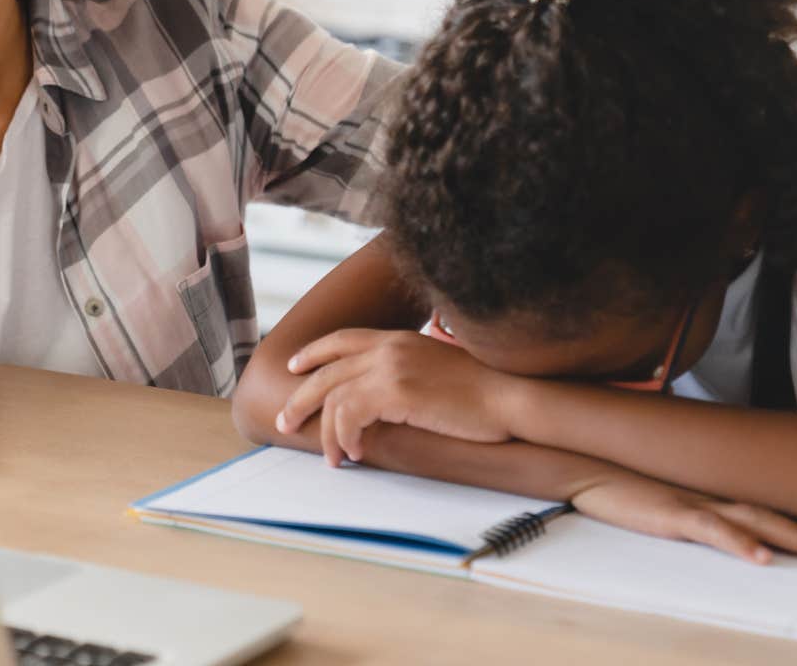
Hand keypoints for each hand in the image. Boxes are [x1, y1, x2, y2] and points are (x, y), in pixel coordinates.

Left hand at [275, 329, 514, 465]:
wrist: (511, 395)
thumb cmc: (484, 390)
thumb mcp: (438, 366)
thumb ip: (408, 370)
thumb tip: (386, 396)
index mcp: (397, 338)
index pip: (342, 339)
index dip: (313, 353)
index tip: (294, 367)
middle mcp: (388, 347)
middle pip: (326, 371)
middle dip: (300, 399)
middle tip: (285, 423)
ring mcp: (390, 367)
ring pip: (333, 398)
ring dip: (326, 432)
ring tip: (333, 458)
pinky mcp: (395, 391)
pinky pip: (349, 415)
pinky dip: (346, 437)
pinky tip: (355, 453)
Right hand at [570, 472, 796, 565]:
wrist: (585, 465)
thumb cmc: (628, 483)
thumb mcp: (674, 497)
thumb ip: (705, 508)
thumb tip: (734, 525)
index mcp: (721, 494)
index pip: (780, 512)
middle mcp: (718, 495)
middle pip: (782, 516)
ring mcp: (697, 501)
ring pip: (759, 521)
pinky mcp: (672, 512)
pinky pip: (711, 528)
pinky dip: (738, 543)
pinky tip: (762, 558)